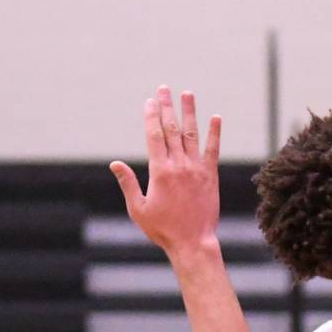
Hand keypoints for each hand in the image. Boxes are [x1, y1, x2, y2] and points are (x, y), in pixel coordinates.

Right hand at [110, 86, 221, 259]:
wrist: (193, 242)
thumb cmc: (162, 229)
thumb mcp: (138, 208)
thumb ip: (128, 183)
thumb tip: (115, 164)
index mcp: (159, 171)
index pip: (154, 136)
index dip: (151, 117)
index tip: (149, 101)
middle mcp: (179, 165)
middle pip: (171, 129)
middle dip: (167, 107)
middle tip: (164, 88)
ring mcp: (197, 169)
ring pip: (192, 134)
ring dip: (189, 113)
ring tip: (187, 94)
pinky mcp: (211, 175)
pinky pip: (213, 149)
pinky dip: (214, 133)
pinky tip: (216, 117)